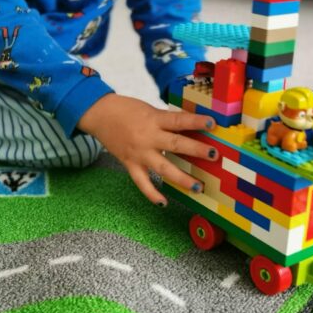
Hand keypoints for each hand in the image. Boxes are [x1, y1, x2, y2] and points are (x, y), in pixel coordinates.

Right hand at [77, 93, 217, 204]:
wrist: (99, 114)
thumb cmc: (126, 109)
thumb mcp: (149, 109)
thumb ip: (166, 120)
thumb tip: (190, 127)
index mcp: (154, 119)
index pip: (178, 120)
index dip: (196, 121)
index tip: (212, 123)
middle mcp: (147, 137)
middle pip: (175, 144)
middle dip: (195, 150)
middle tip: (213, 156)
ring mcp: (139, 152)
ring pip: (162, 168)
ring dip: (181, 178)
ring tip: (198, 187)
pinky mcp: (130, 163)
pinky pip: (141, 182)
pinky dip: (152, 194)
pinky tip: (164, 203)